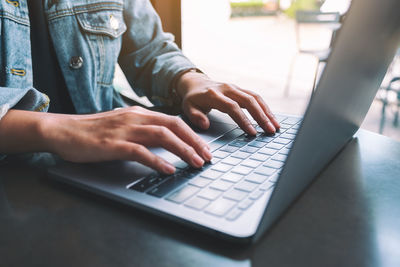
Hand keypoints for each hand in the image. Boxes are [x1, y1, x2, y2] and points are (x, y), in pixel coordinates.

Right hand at [42, 106, 211, 173]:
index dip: (193, 134)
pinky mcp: (113, 144)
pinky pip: (140, 151)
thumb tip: (166, 141)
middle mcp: (135, 118)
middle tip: (208, 157)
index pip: (174, 120)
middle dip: (194, 142)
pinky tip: (169, 169)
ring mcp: (125, 130)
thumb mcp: (122, 125)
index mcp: (139, 113)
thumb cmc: (93, 130)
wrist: (63, 130)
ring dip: (182, 150)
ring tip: (196, 163)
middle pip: (174, 126)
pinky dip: (157, 160)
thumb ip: (143, 130)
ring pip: (162, 136)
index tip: (205, 148)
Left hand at [176, 72, 279, 134]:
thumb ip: (195, 116)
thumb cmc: (193, 99)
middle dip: (261, 116)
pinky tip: (271, 118)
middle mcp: (227, 88)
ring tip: (275, 126)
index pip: (232, 107)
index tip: (252, 132)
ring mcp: (235, 87)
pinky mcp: (241, 89)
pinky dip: (265, 108)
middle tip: (270, 130)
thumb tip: (205, 125)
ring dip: (267, 112)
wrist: (196, 83)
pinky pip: (256, 97)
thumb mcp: (187, 108)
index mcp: (214, 94)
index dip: (243, 119)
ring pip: (255, 98)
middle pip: (248, 101)